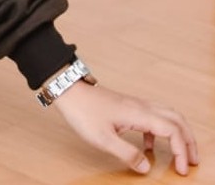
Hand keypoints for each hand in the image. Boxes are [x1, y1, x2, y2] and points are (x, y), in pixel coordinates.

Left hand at [54, 81, 198, 174]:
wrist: (67, 90)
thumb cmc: (82, 111)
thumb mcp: (102, 138)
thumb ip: (127, 154)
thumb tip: (147, 167)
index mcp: (139, 113)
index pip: (173, 131)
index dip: (182, 152)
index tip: (181, 170)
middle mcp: (141, 106)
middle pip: (177, 119)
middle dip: (189, 141)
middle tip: (193, 161)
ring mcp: (134, 103)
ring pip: (167, 114)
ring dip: (178, 132)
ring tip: (180, 152)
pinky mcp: (127, 105)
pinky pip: (153, 115)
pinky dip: (160, 130)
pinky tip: (149, 145)